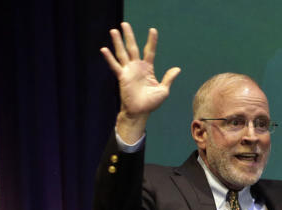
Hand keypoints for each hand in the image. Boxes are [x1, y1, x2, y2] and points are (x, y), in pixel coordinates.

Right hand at [100, 23, 180, 142]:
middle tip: (125, 24)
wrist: (140, 112)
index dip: (152, 41)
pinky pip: (115, 66)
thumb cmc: (151, 103)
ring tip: (114, 30)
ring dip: (118, 42)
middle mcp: (137, 67)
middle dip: (129, 36)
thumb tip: (177, 69)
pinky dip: (109, 58)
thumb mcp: (163, 90)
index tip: (153, 30)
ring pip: (122, 53)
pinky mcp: (122, 77)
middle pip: (133, 48)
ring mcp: (129, 71)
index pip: (150, 52)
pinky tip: (104, 49)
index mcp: (148, 69)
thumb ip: (168, 78)